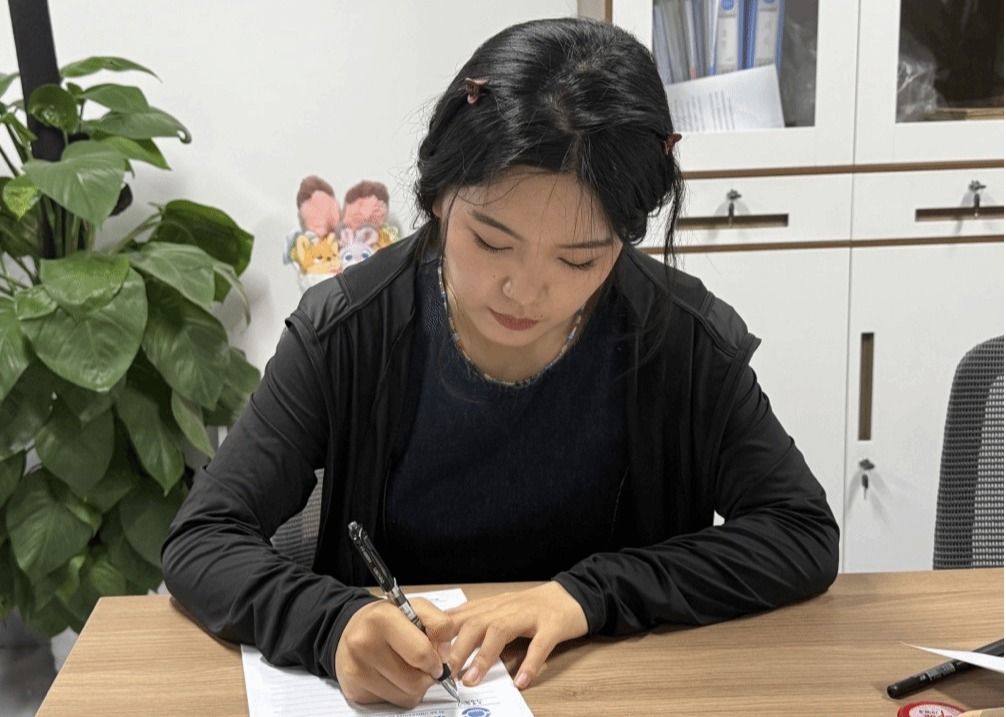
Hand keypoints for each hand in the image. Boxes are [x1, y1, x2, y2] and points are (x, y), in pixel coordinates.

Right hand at [334, 598, 454, 708]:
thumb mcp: (415, 608)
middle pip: (416, 681)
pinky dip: (400, 693)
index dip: (438, 658)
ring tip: (408, 668)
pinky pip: (393, 703)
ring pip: (407, 696)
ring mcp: (357, 670)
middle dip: (428, 675)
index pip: (422, 652)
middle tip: (425, 664)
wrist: (352, 630)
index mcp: (382, 618)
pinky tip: (393, 676)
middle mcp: (364, 644)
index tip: (438, 657)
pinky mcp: (355, 690)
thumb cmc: (387, 620)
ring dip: (416, 686)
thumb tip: (445, 656)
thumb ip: (439, 624)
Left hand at [446, 581, 587, 690]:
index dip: (442, 633)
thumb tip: (446, 633)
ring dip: (483, 656)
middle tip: (444, 672)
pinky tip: (521, 681)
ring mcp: (530, 615)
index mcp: (494, 605)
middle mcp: (508, 607)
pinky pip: (539, 645)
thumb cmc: (536, 606)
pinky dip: (529, 663)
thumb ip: (478, 619)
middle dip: (457, 648)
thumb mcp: (503, 609)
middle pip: (476, 623)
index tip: (426, 652)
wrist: (575, 595)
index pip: (462, 616)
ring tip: (471, 679)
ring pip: (501, 631)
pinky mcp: (552, 626)